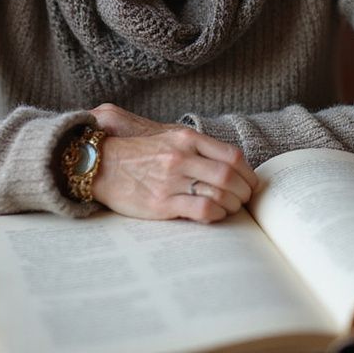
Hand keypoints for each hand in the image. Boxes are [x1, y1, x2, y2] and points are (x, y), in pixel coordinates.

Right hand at [88, 103, 257, 223]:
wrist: (102, 165)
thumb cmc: (138, 154)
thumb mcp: (168, 140)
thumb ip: (196, 148)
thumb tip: (229, 165)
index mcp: (186, 138)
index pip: (232, 154)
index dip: (249, 172)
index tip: (252, 183)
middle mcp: (181, 156)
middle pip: (230, 175)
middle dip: (245, 192)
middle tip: (246, 200)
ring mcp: (172, 180)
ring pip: (220, 193)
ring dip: (233, 205)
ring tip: (231, 209)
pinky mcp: (162, 203)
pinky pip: (202, 210)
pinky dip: (216, 214)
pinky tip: (214, 215)